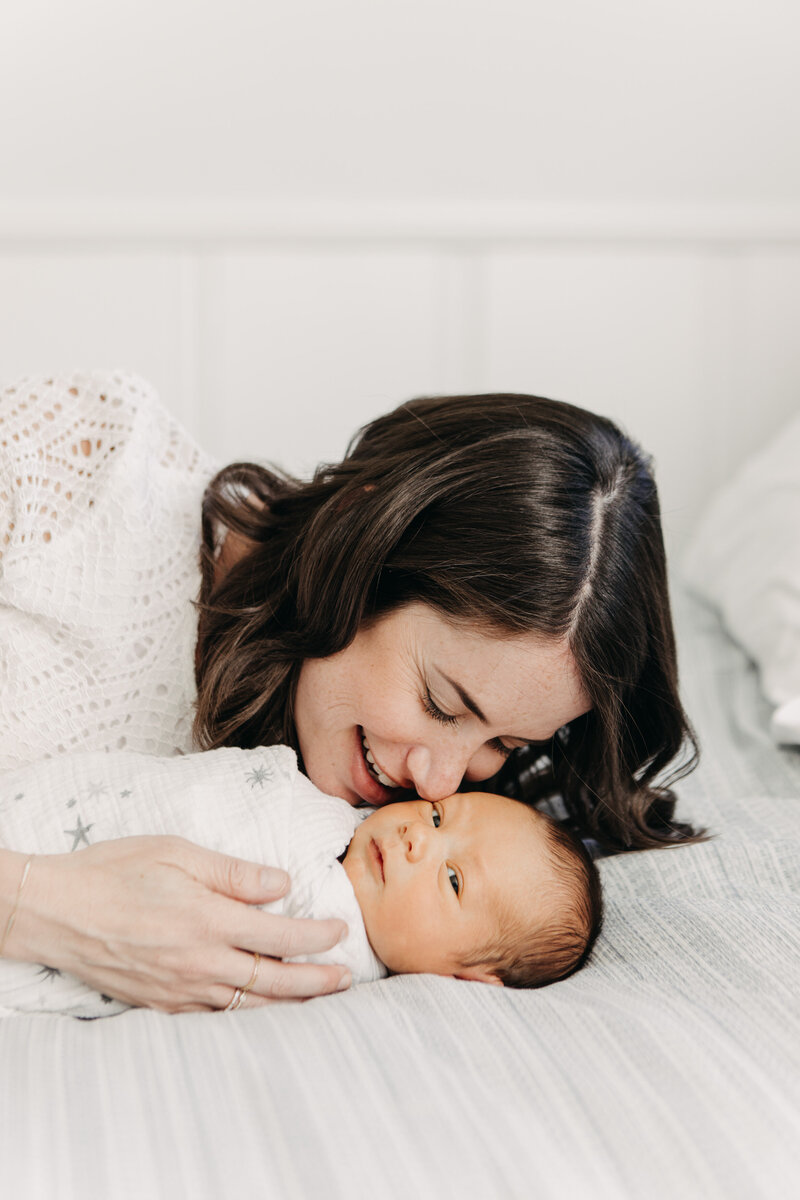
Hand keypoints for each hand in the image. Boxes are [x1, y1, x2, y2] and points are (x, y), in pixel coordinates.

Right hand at [9, 837, 350, 1011]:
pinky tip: (261, 1008)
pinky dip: (246, 1014)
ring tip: (318, 997)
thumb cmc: (115, 871)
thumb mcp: (177, 854)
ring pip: (249, 1006)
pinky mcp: (161, 1004)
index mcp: (209, 919)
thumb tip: (282, 884)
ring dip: (289, 1003)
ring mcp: (180, 989)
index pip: (281, 934)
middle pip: (274, 980)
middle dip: (316, 980)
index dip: (317, 936)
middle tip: (345, 977)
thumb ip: (234, 873)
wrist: (56, 911)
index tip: (340, 930)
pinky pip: (215, 1016)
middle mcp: (201, 961)